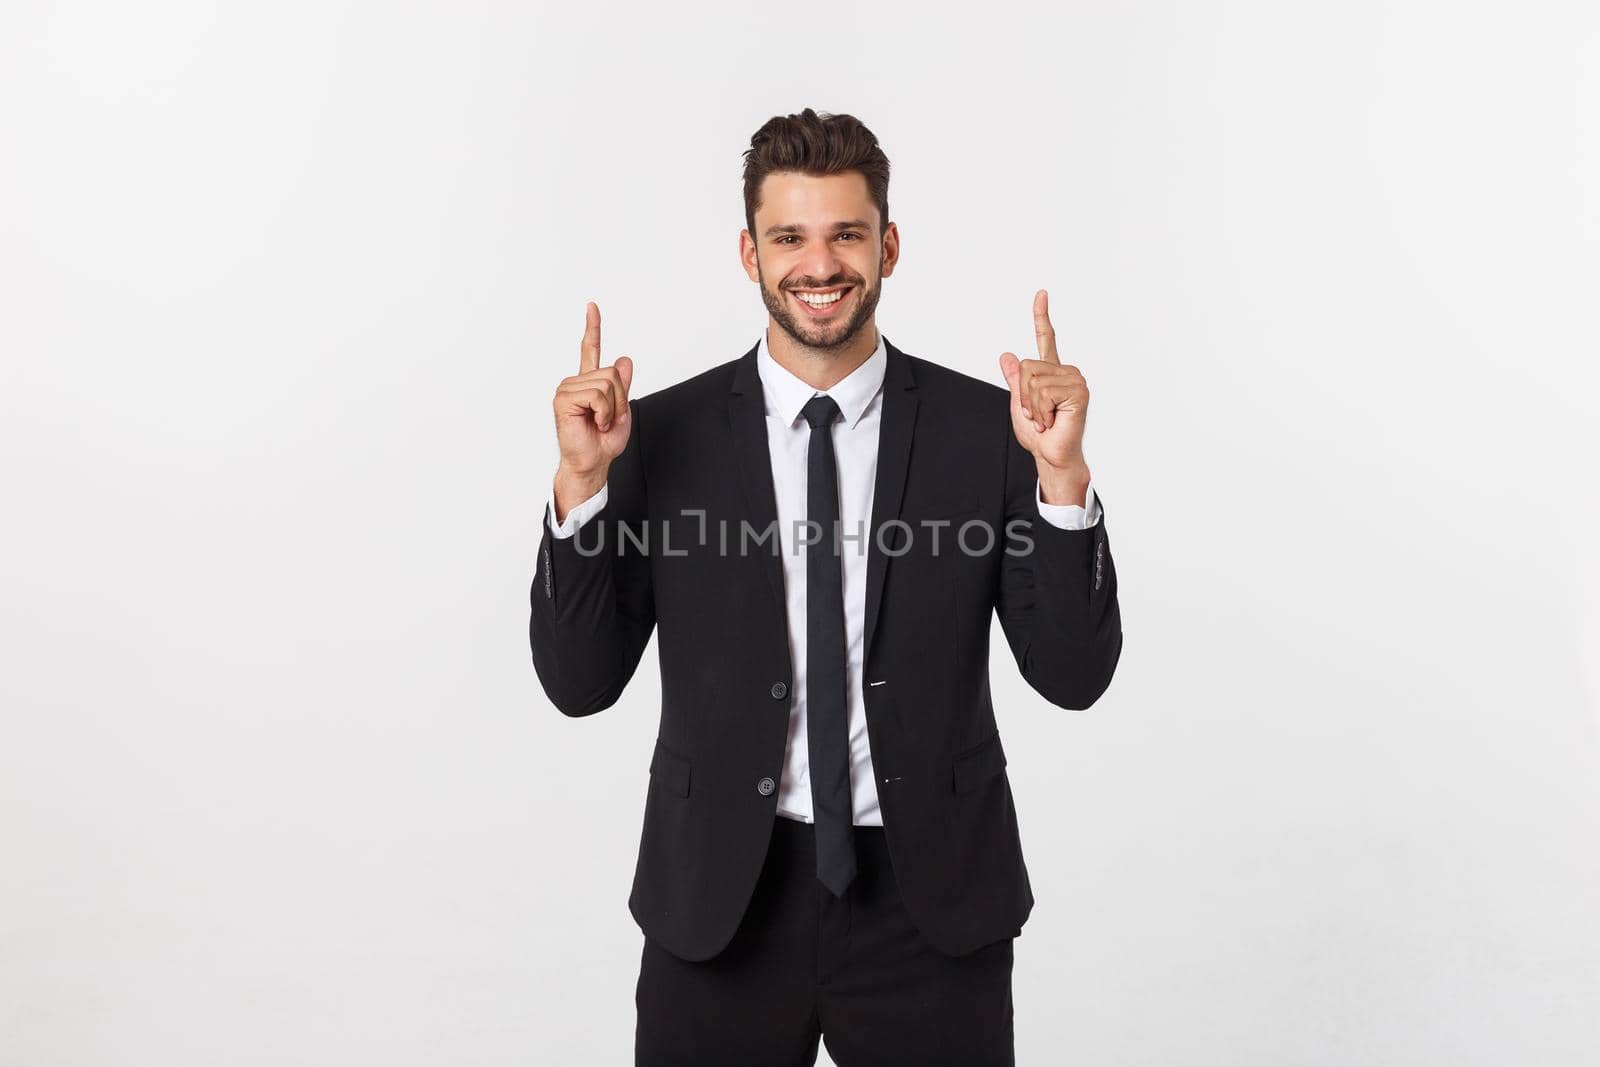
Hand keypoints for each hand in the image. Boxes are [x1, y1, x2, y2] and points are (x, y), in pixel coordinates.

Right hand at [552, 301, 633, 516]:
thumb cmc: (603, 442)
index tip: (591, 306)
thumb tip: (624, 359)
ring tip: (600, 422)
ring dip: (612, 408)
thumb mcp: (622, 410)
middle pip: (612, 373)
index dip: (592, 328)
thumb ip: (623, 386)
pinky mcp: (563, 399)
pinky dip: (604, 412)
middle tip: (608, 419)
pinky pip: (597, 395)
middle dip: (620, 399)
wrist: (593, 462)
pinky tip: (594, 423)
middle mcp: (576, 383)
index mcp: (589, 384)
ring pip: (607, 383)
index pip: (590, 350)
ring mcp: (568, 389)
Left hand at [998, 289, 1090, 498]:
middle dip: (1023, 396)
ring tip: (1045, 419)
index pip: (1046, 339)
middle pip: (1027, 367)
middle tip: (1037, 415)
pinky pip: (1043, 392)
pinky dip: (1040, 411)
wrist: (1050, 455)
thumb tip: (1007, 355)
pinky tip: (1052, 420)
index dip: (1041, 317)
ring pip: (1033, 380)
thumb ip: (1015, 380)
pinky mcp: (1078, 391)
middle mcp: (1065, 372)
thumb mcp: (1018, 403)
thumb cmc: (1039, 434)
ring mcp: (1074, 380)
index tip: (1041, 294)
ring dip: (1031, 407)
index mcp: (1051, 372)